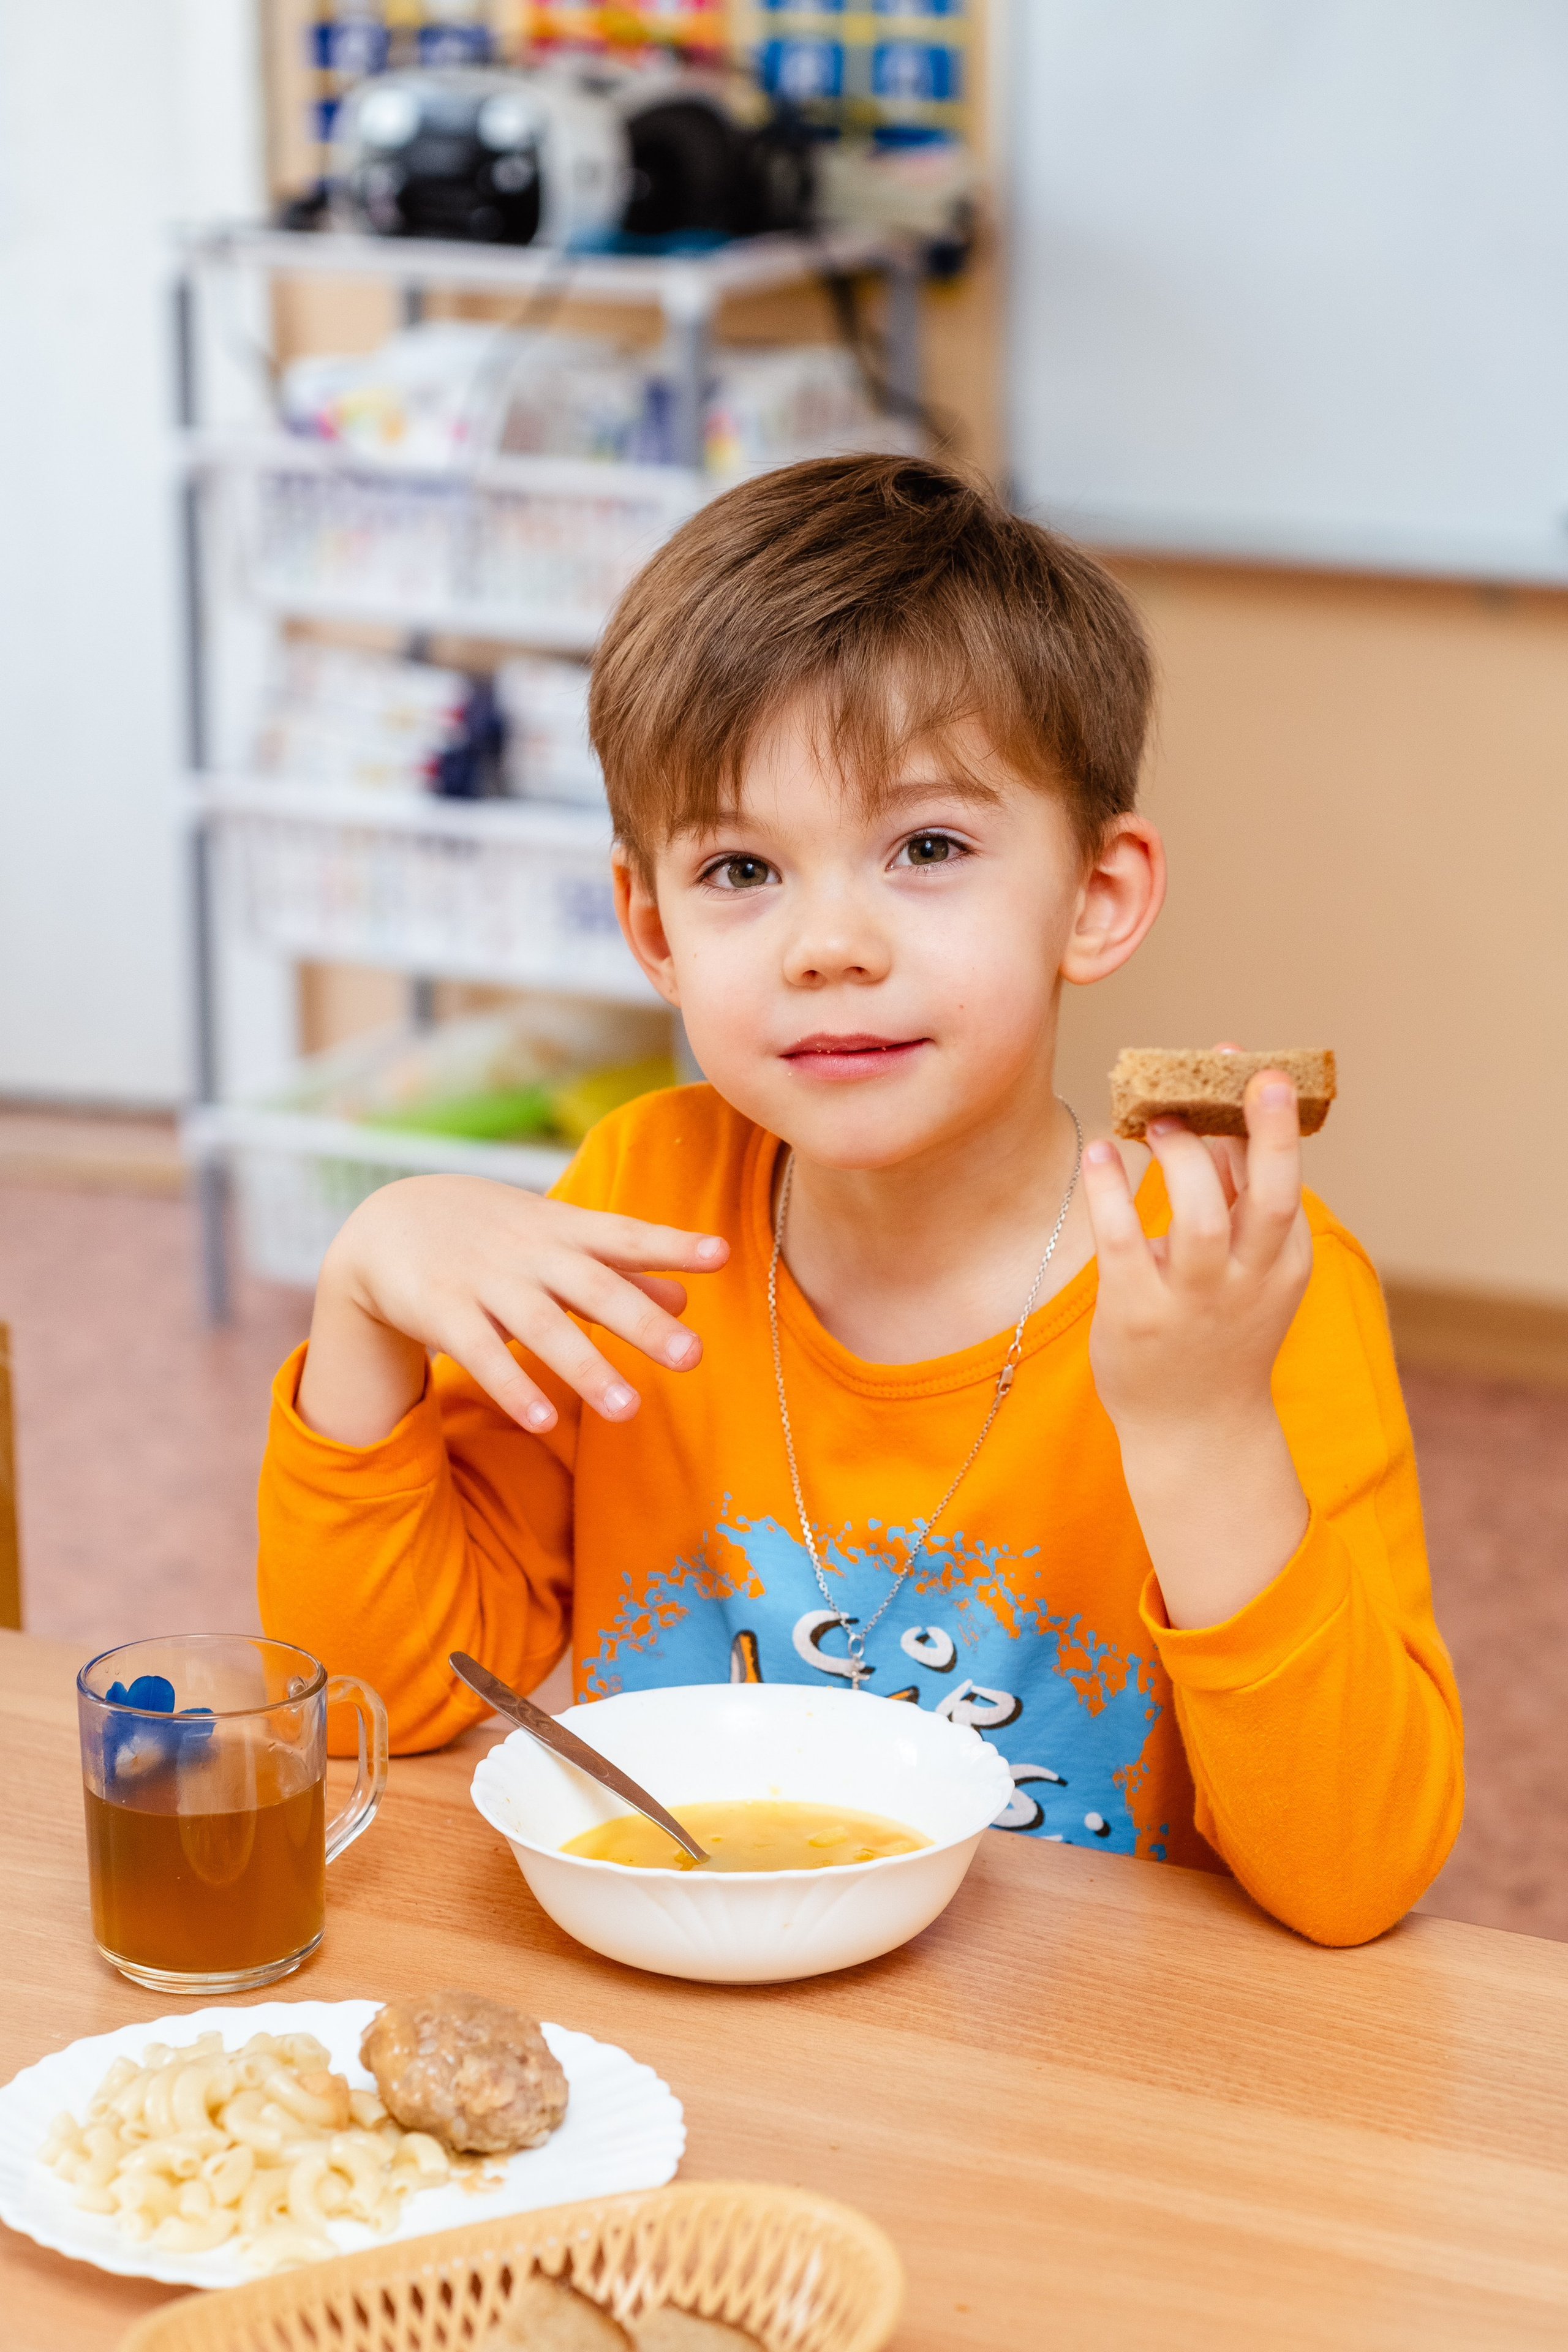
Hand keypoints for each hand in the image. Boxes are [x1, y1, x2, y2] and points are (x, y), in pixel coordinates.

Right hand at [297, 1175, 728, 1448]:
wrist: (388, 1222)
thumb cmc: (493, 1235)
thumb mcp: (556, 1240)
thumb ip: (621, 1269)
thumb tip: (687, 1297)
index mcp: (564, 1232)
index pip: (626, 1235)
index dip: (673, 1243)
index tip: (722, 1253)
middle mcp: (532, 1255)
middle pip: (594, 1287)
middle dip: (642, 1321)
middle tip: (692, 1356)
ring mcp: (487, 1282)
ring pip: (542, 1327)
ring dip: (585, 1367)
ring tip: (628, 1410)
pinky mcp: (443, 1312)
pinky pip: (483, 1354)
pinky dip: (513, 1385)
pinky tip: (545, 1421)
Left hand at [1081, 1063, 1312, 1627]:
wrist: (1196, 1430)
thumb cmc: (1219, 1334)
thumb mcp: (1248, 1272)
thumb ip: (1238, 1204)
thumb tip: (1220, 1123)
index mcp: (1284, 1263)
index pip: (1286, 1185)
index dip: (1273, 1126)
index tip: (1259, 1071)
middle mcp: (1249, 1280)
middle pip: (1271, 1198)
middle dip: (1264, 1133)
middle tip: (1241, 1071)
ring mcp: (1194, 1300)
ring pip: (1200, 1218)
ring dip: (1181, 1160)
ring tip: (1158, 1119)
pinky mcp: (1138, 1313)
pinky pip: (1124, 1241)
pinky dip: (1111, 1191)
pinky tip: (1100, 1154)